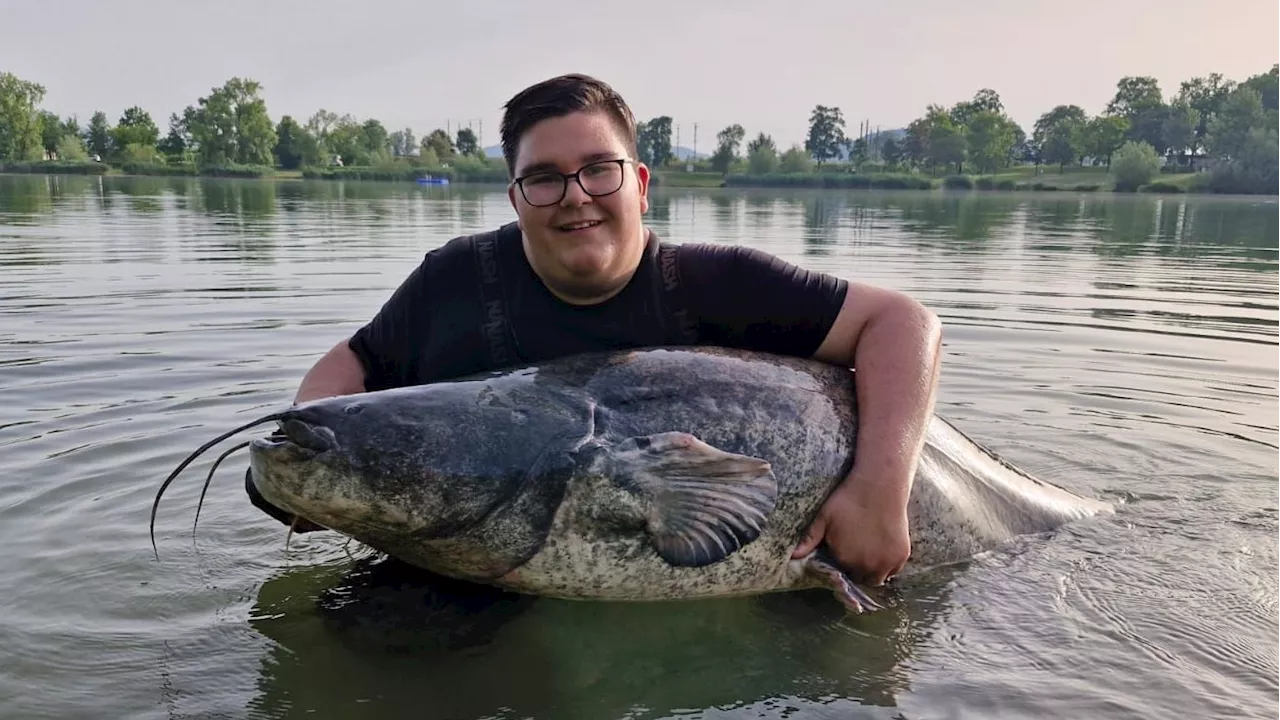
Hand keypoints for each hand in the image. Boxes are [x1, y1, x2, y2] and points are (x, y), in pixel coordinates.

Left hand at [791, 472, 910, 584]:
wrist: (879, 485)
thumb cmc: (848, 500)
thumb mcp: (823, 518)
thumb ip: (809, 540)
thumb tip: (792, 558)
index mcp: (844, 559)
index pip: (840, 572)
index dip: (841, 561)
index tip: (843, 549)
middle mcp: (866, 566)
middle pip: (859, 577)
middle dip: (856, 568)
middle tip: (857, 548)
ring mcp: (886, 563)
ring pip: (877, 578)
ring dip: (872, 570)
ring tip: (869, 551)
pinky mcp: (902, 556)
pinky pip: (893, 570)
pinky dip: (888, 564)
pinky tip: (883, 548)